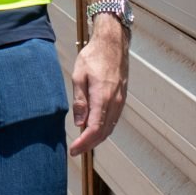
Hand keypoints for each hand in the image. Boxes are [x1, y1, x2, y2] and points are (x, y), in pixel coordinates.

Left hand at [68, 19, 128, 155]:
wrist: (113, 44)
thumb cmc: (93, 57)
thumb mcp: (79, 76)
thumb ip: (80, 100)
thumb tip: (79, 122)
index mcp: (103, 98)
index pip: (94, 129)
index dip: (83, 143)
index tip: (73, 150)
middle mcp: (114, 103)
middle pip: (103, 133)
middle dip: (89, 144)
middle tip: (76, 150)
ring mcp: (120, 101)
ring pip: (110, 128)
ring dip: (97, 138)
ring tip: (83, 143)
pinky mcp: (121, 99)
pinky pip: (113, 120)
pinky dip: (104, 129)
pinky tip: (94, 129)